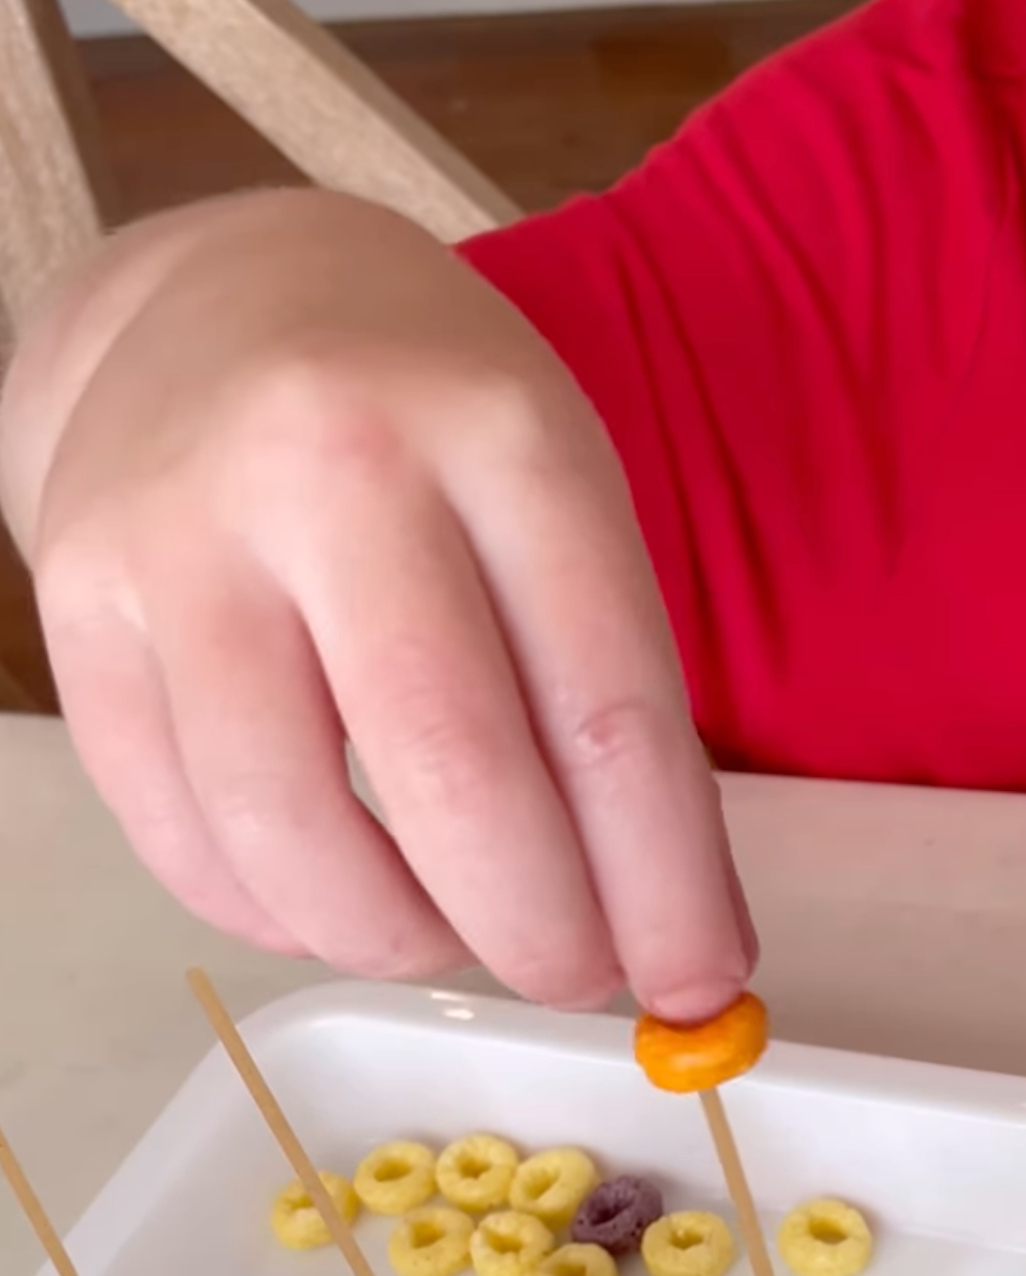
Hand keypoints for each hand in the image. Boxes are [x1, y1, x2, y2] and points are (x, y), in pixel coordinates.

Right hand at [1, 192, 754, 1018]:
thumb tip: (670, 937)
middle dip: (537, 929)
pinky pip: (175, 829)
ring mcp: (180, 536)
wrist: (226, 295)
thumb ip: (612, 701)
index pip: (606, 707)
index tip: (701, 981)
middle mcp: (331, 469)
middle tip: (579, 981)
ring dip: (395, 938)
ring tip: (454, 938)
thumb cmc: (436, 422)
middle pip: (451, 772)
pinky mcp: (75, 602)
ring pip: (288, 827)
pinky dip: (275, 912)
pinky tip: (340, 904)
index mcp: (502, 435)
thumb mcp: (560, 498)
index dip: (662, 880)